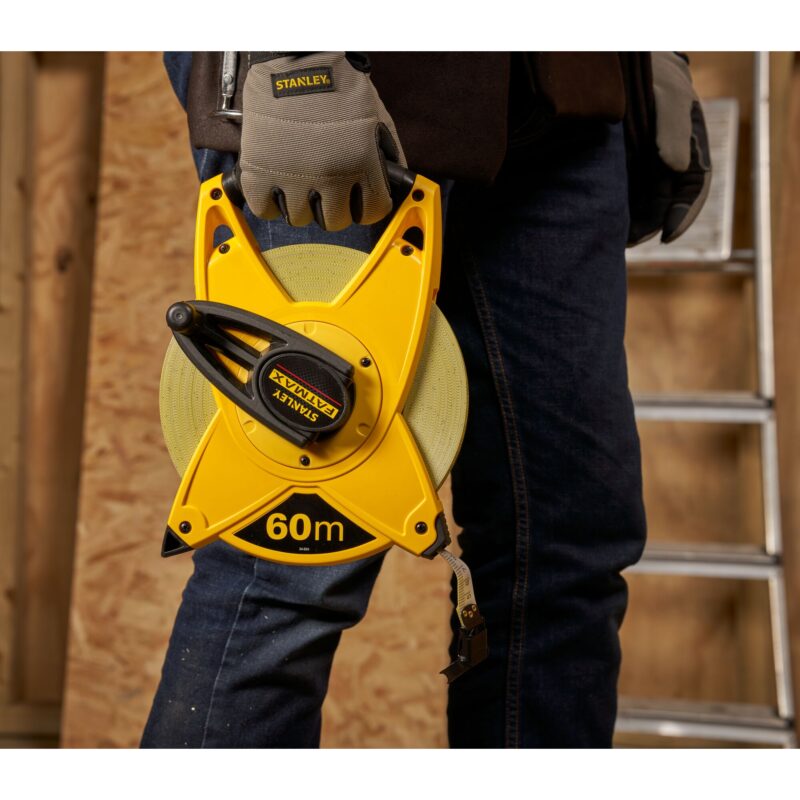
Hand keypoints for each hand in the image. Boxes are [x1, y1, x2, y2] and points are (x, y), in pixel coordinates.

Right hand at [238, 52, 405, 230]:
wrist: (296, 56)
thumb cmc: (339, 85)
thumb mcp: (375, 116)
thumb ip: (387, 153)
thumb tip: (393, 183)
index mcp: (361, 163)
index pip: (371, 212)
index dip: (366, 209)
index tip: (358, 203)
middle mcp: (329, 175)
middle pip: (334, 221)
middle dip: (333, 209)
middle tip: (326, 193)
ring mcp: (292, 174)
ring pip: (299, 218)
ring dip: (301, 206)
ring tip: (300, 185)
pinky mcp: (259, 169)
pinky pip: (263, 209)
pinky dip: (268, 204)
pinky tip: (275, 190)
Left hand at [629, 52, 711, 244]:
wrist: (612, 63)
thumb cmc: (649, 75)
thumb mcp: (667, 93)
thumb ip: (674, 127)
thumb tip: (675, 167)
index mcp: (689, 147)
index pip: (693, 189)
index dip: (684, 215)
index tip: (668, 236)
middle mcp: (667, 160)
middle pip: (665, 204)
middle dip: (650, 226)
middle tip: (630, 241)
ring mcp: (642, 166)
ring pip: (641, 205)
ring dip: (632, 225)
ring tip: (614, 240)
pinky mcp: (617, 170)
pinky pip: (619, 197)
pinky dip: (614, 213)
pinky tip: (601, 225)